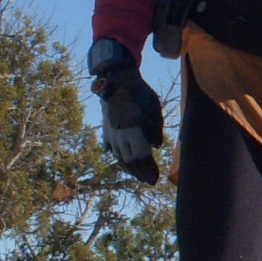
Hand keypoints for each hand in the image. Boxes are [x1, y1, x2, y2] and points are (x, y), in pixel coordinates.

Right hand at [88, 38, 163, 183]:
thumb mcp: (154, 109)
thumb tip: (156, 147)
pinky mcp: (106, 128)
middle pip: (129, 160)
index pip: (141, 156)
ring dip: (129, 168)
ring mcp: (111, 132)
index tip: (155, 178)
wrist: (117, 79)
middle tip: (149, 181)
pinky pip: (110, 148)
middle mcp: (120, 134)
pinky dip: (118, 157)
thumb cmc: (140, 93)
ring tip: (138, 174)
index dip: (148, 169)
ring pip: (119, 156)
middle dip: (140, 172)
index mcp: (133, 130)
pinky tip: (122, 161)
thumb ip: (156, 129)